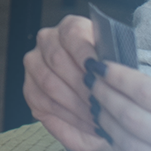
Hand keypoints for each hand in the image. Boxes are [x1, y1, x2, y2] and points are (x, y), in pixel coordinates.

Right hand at [24, 15, 117, 150]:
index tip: (99, 71)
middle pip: (57, 58)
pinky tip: (87, 122)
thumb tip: (110, 69)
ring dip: (75, 102)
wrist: (106, 107)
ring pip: (49, 82)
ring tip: (97, 115)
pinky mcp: (30, 89)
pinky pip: (43, 101)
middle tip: (100, 101)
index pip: (72, 34)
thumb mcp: (120, 70)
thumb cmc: (113, 85)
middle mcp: (49, 42)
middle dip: (82, 84)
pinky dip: (68, 115)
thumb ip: (115, 64)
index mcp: (72, 28)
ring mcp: (35, 64)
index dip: (85, 53)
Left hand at [90, 59, 150, 150]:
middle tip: (91, 81)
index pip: (144, 92)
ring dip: (108, 124)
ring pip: (129, 147)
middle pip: (129, 119)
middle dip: (104, 97)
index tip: (100, 64)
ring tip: (98, 106)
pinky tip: (117, 137)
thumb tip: (139, 88)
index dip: (115, 76)